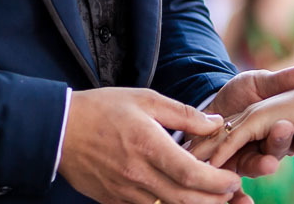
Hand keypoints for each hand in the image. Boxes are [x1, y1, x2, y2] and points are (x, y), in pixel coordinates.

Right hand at [58, 87, 241, 203]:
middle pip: (184, 199)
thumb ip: (184, 114)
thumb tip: (216, 123)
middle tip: (231, 190)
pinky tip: (182, 196)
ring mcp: (124, 192)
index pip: (191, 173)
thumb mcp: (145, 99)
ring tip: (213, 196)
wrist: (59, 130)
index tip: (233, 177)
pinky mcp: (114, 201)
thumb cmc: (103, 109)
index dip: (217, 181)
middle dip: (214, 199)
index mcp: (147, 145)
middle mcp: (137, 174)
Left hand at [201, 66, 293, 179]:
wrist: (212, 99)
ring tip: (268, 162)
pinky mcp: (226, 163)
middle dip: (284, 143)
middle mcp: (268, 146)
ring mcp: (248, 156)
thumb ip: (285, 79)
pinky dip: (230, 175)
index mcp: (283, 129)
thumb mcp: (262, 81)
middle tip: (285, 130)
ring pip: (258, 164)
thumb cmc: (241, 90)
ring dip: (263, 164)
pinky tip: (227, 174)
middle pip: (281, 150)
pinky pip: (229, 173)